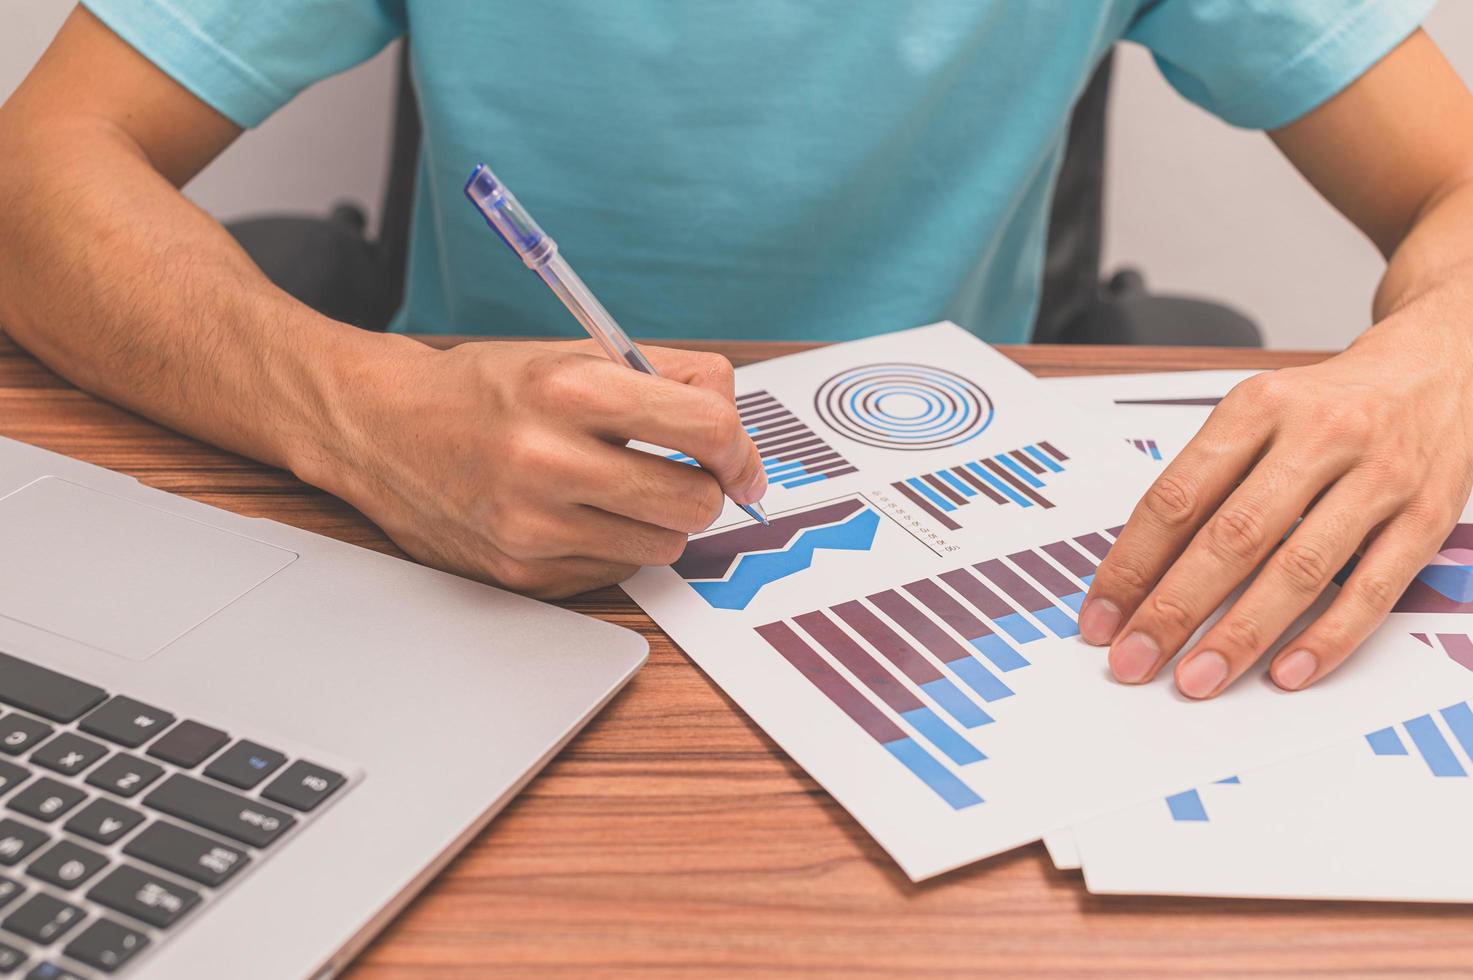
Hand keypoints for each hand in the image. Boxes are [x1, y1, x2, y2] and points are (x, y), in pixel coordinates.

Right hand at [301, 337, 765, 597]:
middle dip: (704, 488)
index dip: (740, 448)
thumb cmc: (483, 390)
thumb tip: (736, 423)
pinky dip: (614, 546)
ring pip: (664, 546)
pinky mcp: (522, 574)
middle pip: (695, 501)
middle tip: (681, 473)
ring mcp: (533, 528)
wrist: (381, 430)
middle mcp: (549, 461)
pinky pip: (616, 572)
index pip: (706, 429)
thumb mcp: (571, 355)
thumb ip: (666, 377)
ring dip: (659, 521)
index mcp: (569, 390)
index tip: (740, 460)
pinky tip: (576, 515)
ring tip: (620, 490)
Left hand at [1078, 312, 1472, 697]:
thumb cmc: (1331, 403)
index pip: (1178, 497)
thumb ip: (1206, 482)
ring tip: (1197, 678)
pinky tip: (1286, 671)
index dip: (1132, 565)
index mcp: (1258, 407)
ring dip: (1241, 634)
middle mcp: (1319, 436)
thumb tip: (1139, 573)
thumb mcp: (1258, 415)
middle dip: (1173, 609)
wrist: (1440, 364)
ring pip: (1300, 569)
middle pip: (1232, 537)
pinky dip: (1326, 637)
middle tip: (1133, 659)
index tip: (1100, 617)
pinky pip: (1372, 588)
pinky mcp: (1428, 513)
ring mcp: (1379, 476)